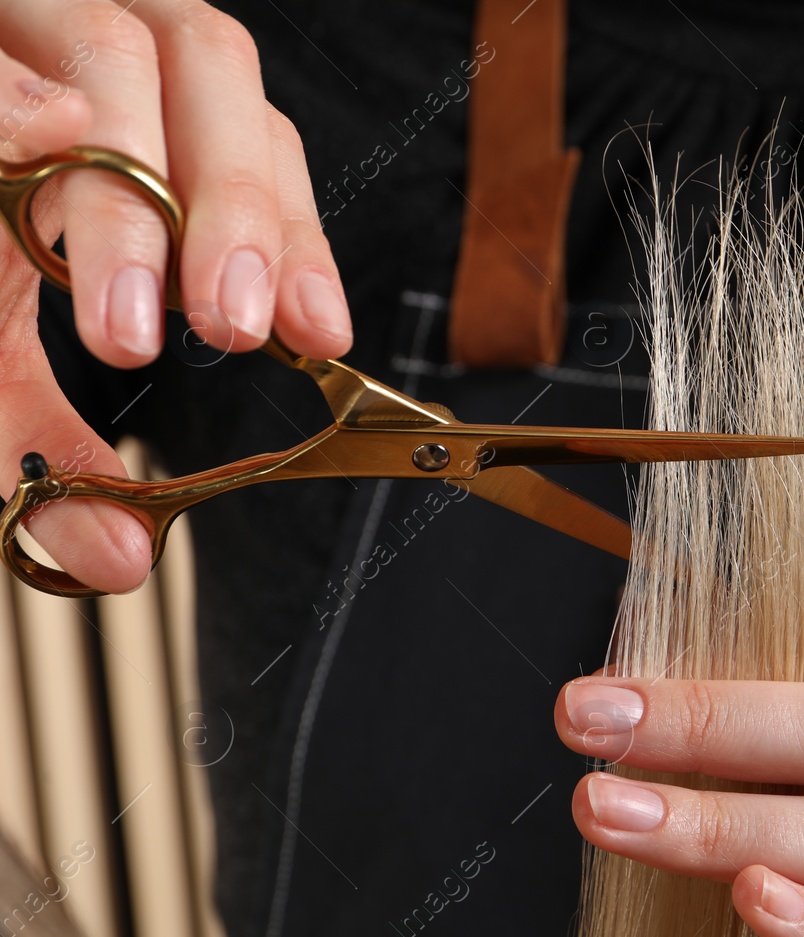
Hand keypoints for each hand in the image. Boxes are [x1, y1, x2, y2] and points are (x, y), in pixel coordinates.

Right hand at [0, 1, 351, 591]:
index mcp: (145, 117)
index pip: (260, 152)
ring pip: (116, 45)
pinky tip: (43, 138)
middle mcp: (96, 47)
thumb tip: (114, 561)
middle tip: (229, 329)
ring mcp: (18, 18)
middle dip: (234, 210)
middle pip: (212, 76)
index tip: (319, 337)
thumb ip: (49, 442)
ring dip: (129, 192)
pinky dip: (9, 96)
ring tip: (125, 316)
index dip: (297, 242)